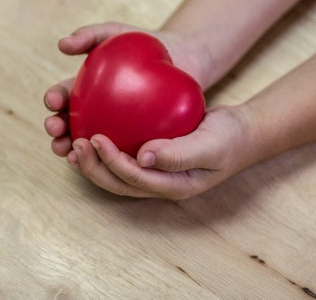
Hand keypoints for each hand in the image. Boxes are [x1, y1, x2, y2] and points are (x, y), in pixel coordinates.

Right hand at [44, 22, 211, 159]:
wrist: (185, 57)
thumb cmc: (146, 43)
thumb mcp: (116, 33)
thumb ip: (90, 34)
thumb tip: (61, 45)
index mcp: (84, 90)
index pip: (63, 96)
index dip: (54, 99)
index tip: (52, 101)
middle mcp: (94, 112)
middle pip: (69, 124)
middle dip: (57, 129)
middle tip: (55, 128)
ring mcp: (114, 129)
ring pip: (90, 144)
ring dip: (74, 150)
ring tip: (71, 152)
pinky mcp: (136, 141)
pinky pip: (122, 152)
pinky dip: (111, 159)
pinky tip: (108, 162)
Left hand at [70, 106, 256, 199]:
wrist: (240, 132)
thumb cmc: (228, 138)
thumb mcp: (209, 145)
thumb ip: (179, 154)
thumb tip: (143, 157)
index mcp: (171, 186)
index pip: (133, 179)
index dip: (111, 162)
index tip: (96, 138)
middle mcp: (158, 183)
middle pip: (117, 182)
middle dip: (93, 167)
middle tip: (76, 144)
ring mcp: (154, 172)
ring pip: (115, 174)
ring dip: (93, 162)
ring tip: (74, 143)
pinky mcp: (151, 157)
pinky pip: (123, 156)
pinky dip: (105, 149)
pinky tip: (92, 130)